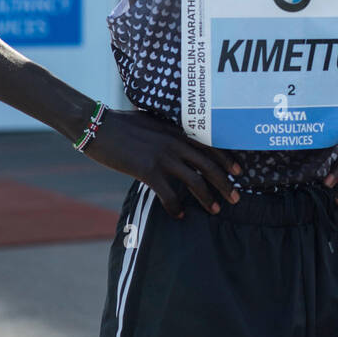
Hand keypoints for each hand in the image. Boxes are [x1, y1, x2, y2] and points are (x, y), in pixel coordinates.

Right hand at [84, 108, 241, 218]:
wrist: (98, 126)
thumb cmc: (121, 123)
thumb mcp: (150, 121)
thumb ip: (166, 130)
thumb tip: (175, 137)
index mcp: (176, 130)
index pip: (209, 146)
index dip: (226, 160)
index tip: (239, 172)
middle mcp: (174, 143)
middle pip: (208, 166)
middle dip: (225, 183)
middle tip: (236, 198)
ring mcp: (162, 157)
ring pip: (194, 182)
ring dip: (207, 198)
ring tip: (215, 210)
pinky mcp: (147, 171)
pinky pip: (169, 194)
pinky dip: (176, 207)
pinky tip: (179, 215)